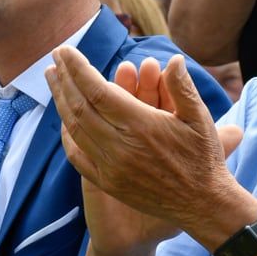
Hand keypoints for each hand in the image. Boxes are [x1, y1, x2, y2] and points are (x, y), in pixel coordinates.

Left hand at [46, 47, 253, 240]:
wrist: (201, 204)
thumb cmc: (203, 158)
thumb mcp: (200, 118)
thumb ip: (182, 87)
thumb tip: (173, 60)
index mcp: (141, 125)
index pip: (97, 90)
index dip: (78, 68)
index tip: (66, 51)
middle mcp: (120, 145)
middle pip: (80, 106)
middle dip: (64, 78)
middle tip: (55, 56)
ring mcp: (111, 166)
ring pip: (75, 128)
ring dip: (60, 101)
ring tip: (52, 78)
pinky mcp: (108, 183)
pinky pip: (78, 156)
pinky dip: (67, 135)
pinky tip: (64, 119)